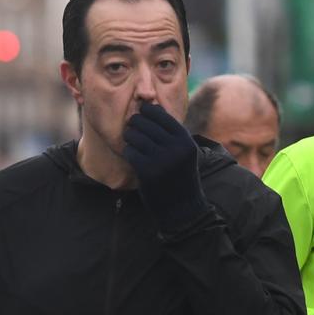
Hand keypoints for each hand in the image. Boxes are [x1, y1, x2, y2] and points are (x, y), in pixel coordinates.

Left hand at [121, 102, 209, 231]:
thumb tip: (149, 107)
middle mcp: (175, 148)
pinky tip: (132, 156)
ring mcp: (161, 160)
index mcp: (185, 140)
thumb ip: (172, 133)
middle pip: (145, 123)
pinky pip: (130, 152)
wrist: (181, 207)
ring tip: (131, 140)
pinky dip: (129, 152)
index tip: (141, 111)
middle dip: (135, 123)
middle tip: (132, 127)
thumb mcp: (184, 152)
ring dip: (129, 137)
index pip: (161, 115)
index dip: (147, 110)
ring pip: (135, 136)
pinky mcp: (148, 171)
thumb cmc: (180, 175)